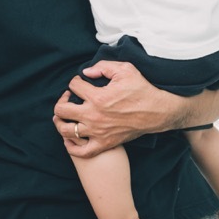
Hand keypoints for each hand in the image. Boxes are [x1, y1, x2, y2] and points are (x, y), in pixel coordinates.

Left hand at [52, 60, 180, 157]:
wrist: (157, 112)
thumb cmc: (142, 90)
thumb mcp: (125, 69)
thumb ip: (103, 67)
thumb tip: (86, 72)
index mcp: (98, 96)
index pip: (73, 86)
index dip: (75, 81)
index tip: (81, 82)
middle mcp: (94, 115)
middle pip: (61, 110)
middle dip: (62, 101)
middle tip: (69, 98)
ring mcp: (97, 132)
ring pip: (66, 130)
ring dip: (61, 122)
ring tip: (65, 116)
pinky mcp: (104, 143)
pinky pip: (80, 151)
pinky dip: (71, 146)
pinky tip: (71, 138)